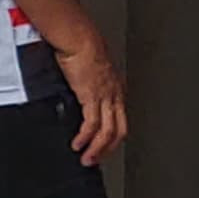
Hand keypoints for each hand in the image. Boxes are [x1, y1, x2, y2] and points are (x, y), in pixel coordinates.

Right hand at [54, 34, 128, 165]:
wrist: (79, 38)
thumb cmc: (82, 48)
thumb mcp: (89, 71)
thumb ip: (87, 85)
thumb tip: (78, 95)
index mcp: (116, 89)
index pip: (120, 119)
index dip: (113, 136)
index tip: (103, 147)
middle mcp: (115, 95)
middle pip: (119, 130)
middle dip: (108, 149)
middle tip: (97, 159)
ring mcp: (105, 97)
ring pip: (108, 132)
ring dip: (97, 148)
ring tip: (87, 158)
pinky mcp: (92, 97)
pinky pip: (92, 125)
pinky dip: (85, 138)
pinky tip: (78, 144)